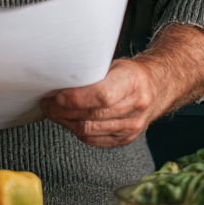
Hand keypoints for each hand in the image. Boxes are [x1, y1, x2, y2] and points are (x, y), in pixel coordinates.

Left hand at [40, 23, 203, 146]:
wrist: (156, 88)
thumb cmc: (129, 74)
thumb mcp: (112, 64)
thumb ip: (90, 73)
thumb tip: (57, 80)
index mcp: (133, 81)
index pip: (101, 95)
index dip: (74, 98)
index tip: (56, 95)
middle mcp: (136, 105)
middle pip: (92, 115)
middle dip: (62, 111)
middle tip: (46, 103)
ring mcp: (133, 125)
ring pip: (90, 130)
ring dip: (65, 122)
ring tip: (53, 112)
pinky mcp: (127, 138)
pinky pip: (94, 140)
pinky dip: (76, 131)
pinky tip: (68, 121)